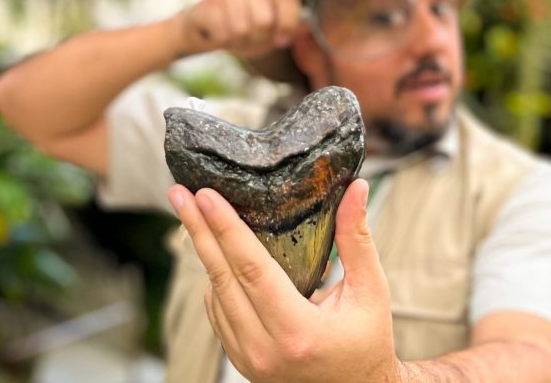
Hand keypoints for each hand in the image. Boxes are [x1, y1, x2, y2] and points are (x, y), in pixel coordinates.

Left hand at [168, 180, 402, 382]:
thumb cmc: (369, 341)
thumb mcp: (370, 290)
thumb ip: (357, 239)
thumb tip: (357, 188)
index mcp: (297, 331)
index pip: (251, 268)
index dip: (226, 228)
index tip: (206, 196)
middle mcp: (264, 349)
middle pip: (221, 277)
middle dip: (198, 230)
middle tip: (180, 194)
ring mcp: (248, 360)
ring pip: (214, 296)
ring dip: (203, 253)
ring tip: (193, 216)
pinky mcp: (242, 362)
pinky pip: (218, 314)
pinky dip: (214, 281)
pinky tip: (214, 255)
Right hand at [173, 0, 303, 58]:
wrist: (203, 29)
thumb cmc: (241, 33)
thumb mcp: (268, 35)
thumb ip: (288, 31)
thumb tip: (307, 26)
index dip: (288, 23)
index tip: (281, 40)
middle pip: (264, 20)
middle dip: (258, 39)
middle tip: (251, 40)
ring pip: (242, 28)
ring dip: (239, 41)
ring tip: (234, 37)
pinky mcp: (211, 1)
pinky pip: (223, 32)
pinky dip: (223, 40)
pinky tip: (220, 34)